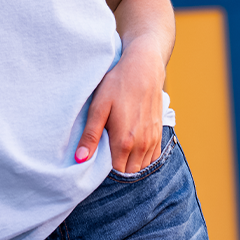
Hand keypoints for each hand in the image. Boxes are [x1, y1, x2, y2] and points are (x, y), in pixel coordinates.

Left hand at [74, 42, 164, 172]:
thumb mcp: (98, 107)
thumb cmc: (117, 85)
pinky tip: (131, 144)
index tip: (97, 154)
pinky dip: (142, 156)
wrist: (143, 69)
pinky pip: (152, 157)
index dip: (104, 167)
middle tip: (105, 149)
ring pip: (141, 166)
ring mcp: (153, 140)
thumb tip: (80, 160)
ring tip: (116, 146)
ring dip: (130, 162)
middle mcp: (141, 145)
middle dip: (117, 166)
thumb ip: (90, 136)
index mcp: (124, 142)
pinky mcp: (158, 133)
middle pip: (129, 171)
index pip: (115, 171)